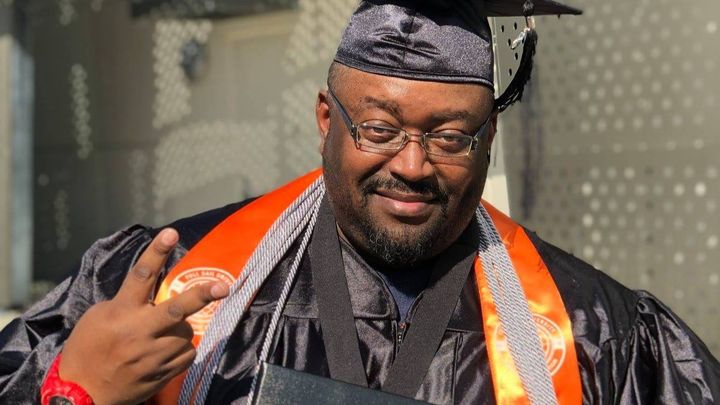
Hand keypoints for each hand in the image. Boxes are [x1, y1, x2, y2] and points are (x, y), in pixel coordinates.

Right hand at [59, 228, 228, 404]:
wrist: (81, 394)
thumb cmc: (88, 348)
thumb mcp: (99, 316)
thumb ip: (128, 301)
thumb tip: (156, 290)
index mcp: (120, 312)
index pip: (141, 276)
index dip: (156, 252)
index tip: (171, 233)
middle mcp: (139, 332)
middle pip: (176, 310)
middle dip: (202, 296)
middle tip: (223, 286)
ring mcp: (152, 356)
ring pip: (185, 333)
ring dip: (179, 330)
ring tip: (159, 336)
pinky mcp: (162, 374)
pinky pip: (187, 353)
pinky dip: (181, 349)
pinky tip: (163, 352)